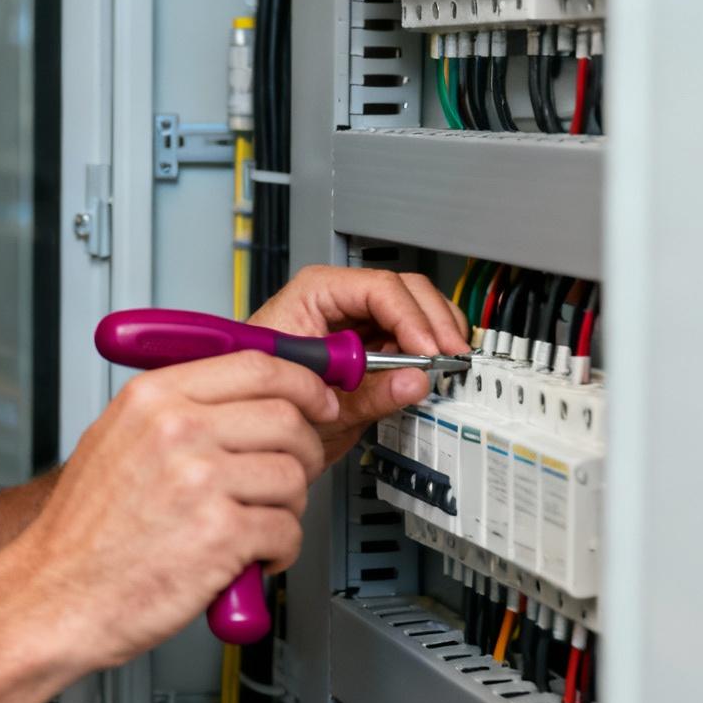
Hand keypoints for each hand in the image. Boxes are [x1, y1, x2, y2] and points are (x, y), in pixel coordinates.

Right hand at [13, 351, 333, 669]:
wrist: (55, 594)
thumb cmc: (85, 531)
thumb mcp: (116, 439)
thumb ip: (177, 410)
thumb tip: (247, 398)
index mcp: (153, 398)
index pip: (256, 364)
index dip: (303, 383)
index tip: (316, 399)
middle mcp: (177, 430)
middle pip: (287, 417)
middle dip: (303, 451)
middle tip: (290, 475)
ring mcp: (200, 479)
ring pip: (294, 476)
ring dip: (287, 508)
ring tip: (253, 525)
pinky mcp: (221, 533)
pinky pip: (287, 531)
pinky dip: (278, 552)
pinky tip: (247, 557)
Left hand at [249, 266, 470, 469]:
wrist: (251, 415)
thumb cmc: (262, 397)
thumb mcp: (317, 404)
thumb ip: (368, 394)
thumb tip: (414, 380)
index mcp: (313, 295)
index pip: (377, 288)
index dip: (410, 318)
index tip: (427, 350)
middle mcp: (336, 299)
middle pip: (404, 289)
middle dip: (434, 322)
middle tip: (451, 357)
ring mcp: (355, 317)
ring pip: (414, 306)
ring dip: (436, 333)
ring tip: (444, 363)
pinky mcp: (368, 339)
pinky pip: (408, 333)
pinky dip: (427, 348)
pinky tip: (430, 367)